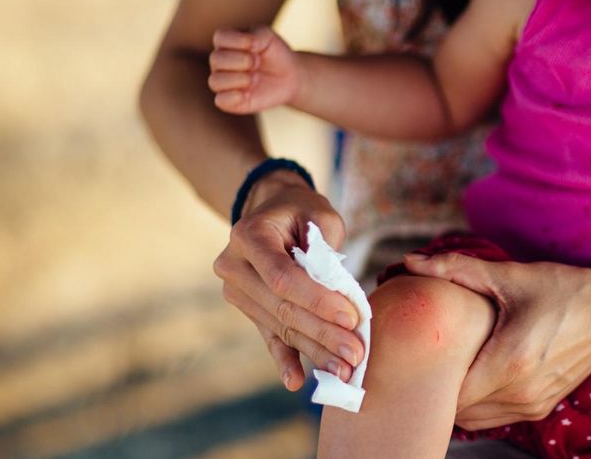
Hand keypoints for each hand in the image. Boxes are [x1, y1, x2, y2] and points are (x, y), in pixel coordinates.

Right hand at [209, 26, 301, 113]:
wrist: (289, 76)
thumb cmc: (274, 53)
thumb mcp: (269, 37)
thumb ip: (257, 34)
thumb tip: (249, 45)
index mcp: (226, 43)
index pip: (220, 37)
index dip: (238, 40)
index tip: (256, 45)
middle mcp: (219, 63)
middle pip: (216, 59)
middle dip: (242, 60)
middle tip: (258, 62)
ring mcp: (222, 82)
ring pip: (214, 81)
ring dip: (239, 78)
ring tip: (255, 78)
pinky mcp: (229, 101)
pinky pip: (220, 101)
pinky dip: (233, 97)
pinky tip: (248, 94)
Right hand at [212, 170, 365, 390]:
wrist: (271, 210)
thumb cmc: (302, 211)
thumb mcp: (320, 215)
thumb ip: (326, 251)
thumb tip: (340, 297)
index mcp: (249, 235)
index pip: (284, 277)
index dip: (318, 301)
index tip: (352, 318)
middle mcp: (234, 265)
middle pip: (283, 308)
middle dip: (323, 334)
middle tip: (356, 353)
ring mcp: (236, 290)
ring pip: (280, 326)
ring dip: (314, 350)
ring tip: (345, 369)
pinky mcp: (247, 308)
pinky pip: (267, 336)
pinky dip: (284, 359)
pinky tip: (295, 380)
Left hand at [403, 253, 590, 429]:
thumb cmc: (565, 290)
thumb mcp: (509, 275)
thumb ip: (455, 268)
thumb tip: (411, 261)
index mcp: (509, 364)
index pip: (449, 396)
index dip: (429, 378)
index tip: (419, 354)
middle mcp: (521, 394)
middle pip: (458, 412)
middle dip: (441, 387)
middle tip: (430, 357)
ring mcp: (534, 405)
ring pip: (476, 419)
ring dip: (461, 397)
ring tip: (454, 363)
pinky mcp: (543, 406)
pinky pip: (497, 416)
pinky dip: (483, 400)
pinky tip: (480, 369)